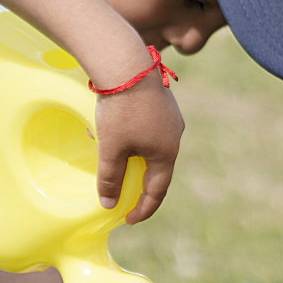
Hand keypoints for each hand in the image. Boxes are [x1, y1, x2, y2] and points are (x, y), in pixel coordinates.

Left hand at [93, 74, 181, 222]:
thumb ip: (110, 178)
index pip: (157, 190)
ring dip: (137, 160)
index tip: (128, 220)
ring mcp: (170, 117)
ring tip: (118, 164)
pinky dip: (137, 141)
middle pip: (158, 169)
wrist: (127, 63)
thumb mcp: (111, 148)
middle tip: (124, 196)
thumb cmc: (121, 109)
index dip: (143, 208)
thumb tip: (109, 204)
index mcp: (166, 152)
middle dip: (140, 185)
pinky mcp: (162, 102)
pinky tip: (120, 135)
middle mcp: (174, 136)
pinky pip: (151, 130)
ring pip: (154, 147)